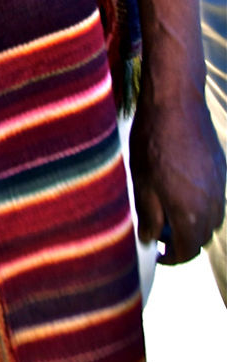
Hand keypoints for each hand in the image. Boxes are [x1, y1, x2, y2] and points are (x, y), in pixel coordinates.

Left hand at [129, 80, 225, 263]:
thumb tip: (150, 239)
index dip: (171, 258)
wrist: (176, 103)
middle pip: (202, 238)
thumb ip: (148, 217)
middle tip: (159, 230)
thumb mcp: (142, 183)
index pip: (187, 252)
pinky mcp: (222, 170)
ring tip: (168, 208)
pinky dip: (202, 203)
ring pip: (212, 219)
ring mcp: (221, 187)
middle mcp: (213, 206)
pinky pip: (216, 198)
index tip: (157, 251)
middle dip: (182, 241)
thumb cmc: (153, 141)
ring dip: (194, 222)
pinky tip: (181, 187)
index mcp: (191, 214)